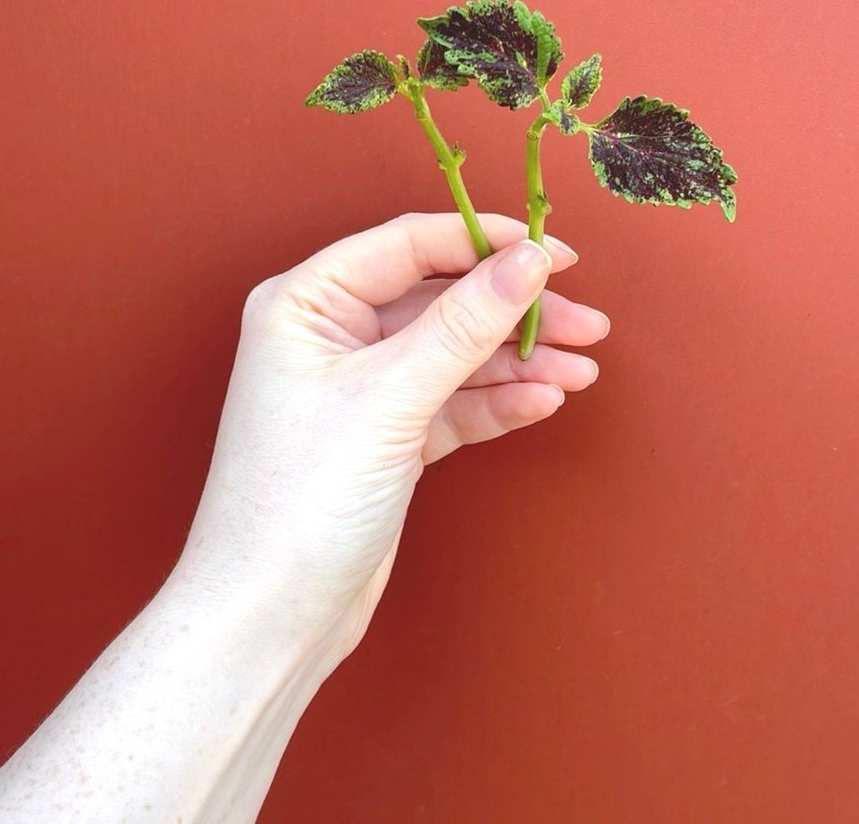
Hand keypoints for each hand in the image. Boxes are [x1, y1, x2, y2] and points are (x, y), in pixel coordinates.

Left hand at [178, 213, 608, 658]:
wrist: (272, 615)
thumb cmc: (299, 502)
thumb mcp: (389, 398)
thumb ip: (462, 324)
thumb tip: (527, 261)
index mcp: (306, 304)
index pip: (408, 246)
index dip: (485, 243)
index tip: (554, 253)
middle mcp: (332, 338)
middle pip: (441, 302)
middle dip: (514, 312)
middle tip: (586, 322)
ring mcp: (362, 390)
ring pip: (454, 355)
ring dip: (518, 361)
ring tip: (581, 369)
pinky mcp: (387, 438)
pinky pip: (452, 403)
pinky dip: (497, 402)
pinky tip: (542, 401)